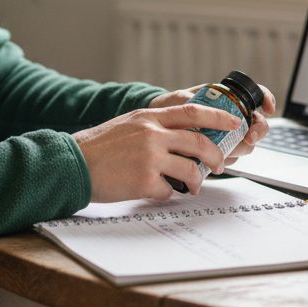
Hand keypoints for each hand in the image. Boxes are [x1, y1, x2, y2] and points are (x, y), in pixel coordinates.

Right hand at [71, 104, 240, 201]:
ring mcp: (149, 158)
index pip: (193, 111)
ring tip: (192, 186)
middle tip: (219, 164)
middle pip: (199, 142)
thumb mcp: (129, 124)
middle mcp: (152, 134)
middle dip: (216, 156)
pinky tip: (158, 192)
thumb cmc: (99, 147)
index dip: (219, 117)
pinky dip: (168, 194)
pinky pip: (169, 191)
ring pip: (191, 170)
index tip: (234, 122)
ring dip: (196, 181)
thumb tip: (184, 137)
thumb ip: (155, 126)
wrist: (73, 163)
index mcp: (149, 117)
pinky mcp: (143, 181)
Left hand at [148, 84, 276, 163]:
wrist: (154, 128)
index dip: (267, 99)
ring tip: (225, 150)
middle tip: (247, 137)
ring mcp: (227, 137)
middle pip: (257, 125)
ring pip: (246, 145)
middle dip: (257, 131)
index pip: (256, 96)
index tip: (268, 108)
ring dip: (240, 148)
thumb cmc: (168, 109)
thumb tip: (199, 106)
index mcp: (226, 99)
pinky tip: (214, 160)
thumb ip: (190, 102)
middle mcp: (231, 119)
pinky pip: (231, 159)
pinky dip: (226, 159)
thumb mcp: (178, 100)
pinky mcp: (219, 153)